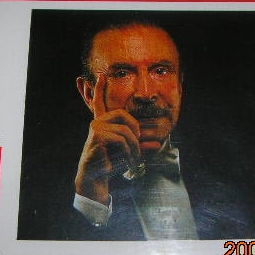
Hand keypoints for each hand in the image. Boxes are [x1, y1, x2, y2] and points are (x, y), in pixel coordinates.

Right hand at [75, 74, 140, 204]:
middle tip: (137, 149)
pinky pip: (121, 139)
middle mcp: (97, 122)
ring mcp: (96, 128)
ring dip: (133, 148)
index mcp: (103, 123)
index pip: (99, 102)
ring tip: (131, 160)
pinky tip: (125, 161)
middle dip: (135, 132)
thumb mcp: (128, 152)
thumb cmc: (111, 165)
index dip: (99, 89)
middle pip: (124, 115)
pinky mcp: (97, 136)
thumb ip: (141, 146)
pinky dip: (128, 152)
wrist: (96, 179)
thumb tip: (158, 144)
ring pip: (125, 131)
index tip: (101, 76)